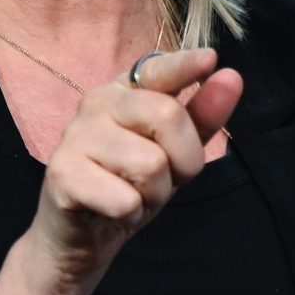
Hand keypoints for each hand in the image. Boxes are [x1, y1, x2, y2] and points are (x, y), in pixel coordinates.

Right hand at [11, 49, 241, 294]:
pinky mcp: (63, 174)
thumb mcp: (175, 151)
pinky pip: (125, 200)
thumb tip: (231, 77)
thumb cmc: (130, 184)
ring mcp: (76, 135)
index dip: (184, 65)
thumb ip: (202, 116)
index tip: (210, 58)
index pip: (158, 69)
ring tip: (133, 194)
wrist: (80, 236)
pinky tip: (113, 210)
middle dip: (182, 160)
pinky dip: (131, 215)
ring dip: (154, 194)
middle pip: (167, 115)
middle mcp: (96, 102)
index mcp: (125, 90)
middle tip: (161, 178)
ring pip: (150, 164)